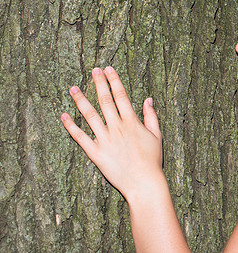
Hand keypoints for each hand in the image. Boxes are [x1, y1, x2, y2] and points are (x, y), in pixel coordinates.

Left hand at [61, 67, 164, 200]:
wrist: (144, 183)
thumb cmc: (152, 160)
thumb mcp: (157, 135)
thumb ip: (151, 116)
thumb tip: (148, 99)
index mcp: (132, 122)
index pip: (121, 96)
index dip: (114, 80)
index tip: (108, 69)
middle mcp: (117, 128)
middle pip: (105, 101)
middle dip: (99, 84)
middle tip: (93, 70)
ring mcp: (105, 140)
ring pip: (90, 116)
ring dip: (81, 100)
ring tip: (73, 88)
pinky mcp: (95, 153)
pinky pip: (80, 137)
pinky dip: (71, 126)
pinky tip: (64, 115)